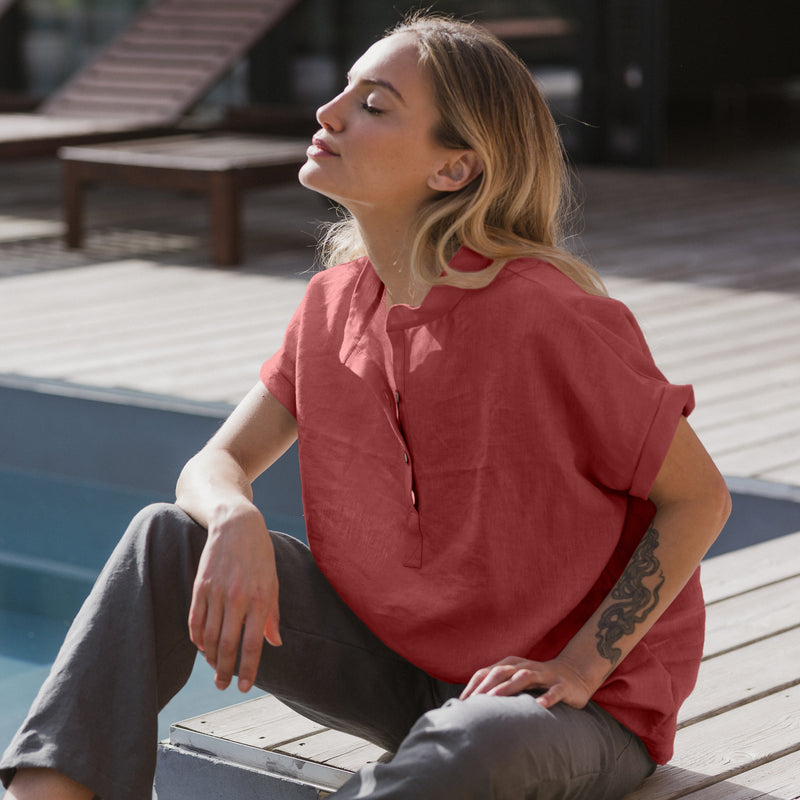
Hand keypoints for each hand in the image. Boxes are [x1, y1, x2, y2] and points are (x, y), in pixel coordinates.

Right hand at [188, 504, 281, 692]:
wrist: (236, 524)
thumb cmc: (259, 554)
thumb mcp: (273, 581)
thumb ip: (272, 614)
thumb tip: (275, 643)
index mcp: (260, 598)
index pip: (252, 643)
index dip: (247, 669)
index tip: (243, 687)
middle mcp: (237, 597)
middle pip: (228, 645)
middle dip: (225, 670)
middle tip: (223, 686)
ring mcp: (216, 592)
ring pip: (209, 636)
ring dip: (211, 657)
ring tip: (215, 668)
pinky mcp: (200, 586)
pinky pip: (195, 620)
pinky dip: (197, 638)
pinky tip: (202, 647)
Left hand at [459, 655, 594, 709]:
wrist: (574, 674)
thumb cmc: (538, 681)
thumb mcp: (516, 681)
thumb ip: (497, 688)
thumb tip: (471, 705)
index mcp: (512, 665)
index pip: (487, 672)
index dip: (474, 685)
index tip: (462, 702)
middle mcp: (525, 667)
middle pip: (502, 672)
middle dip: (486, 685)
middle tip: (473, 702)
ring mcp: (544, 674)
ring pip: (524, 677)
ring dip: (509, 687)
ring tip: (495, 699)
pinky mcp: (562, 685)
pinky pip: (554, 690)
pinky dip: (547, 697)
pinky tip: (540, 706)